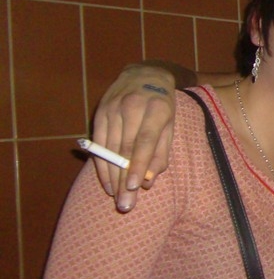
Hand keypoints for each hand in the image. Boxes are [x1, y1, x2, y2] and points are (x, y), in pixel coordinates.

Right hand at [92, 64, 177, 211]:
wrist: (144, 74)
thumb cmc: (162, 105)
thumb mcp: (170, 125)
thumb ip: (162, 153)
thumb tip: (150, 181)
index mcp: (156, 108)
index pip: (145, 141)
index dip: (139, 164)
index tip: (135, 187)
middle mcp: (132, 107)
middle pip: (125, 148)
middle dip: (124, 178)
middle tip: (125, 204)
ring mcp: (112, 108)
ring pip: (109, 148)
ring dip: (111, 176)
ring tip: (116, 199)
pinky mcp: (99, 112)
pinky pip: (98, 144)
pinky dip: (101, 165)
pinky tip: (107, 182)